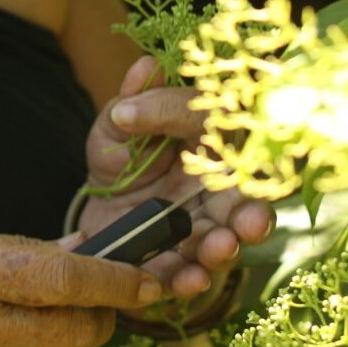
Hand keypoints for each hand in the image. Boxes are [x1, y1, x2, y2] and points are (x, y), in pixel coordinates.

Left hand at [74, 56, 273, 300]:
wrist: (96, 203)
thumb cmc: (122, 153)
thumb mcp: (116, 125)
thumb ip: (133, 100)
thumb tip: (146, 66)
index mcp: (209, 144)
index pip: (216, 129)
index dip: (204, 131)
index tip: (205, 137)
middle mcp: (216, 187)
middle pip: (244, 201)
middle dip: (252, 214)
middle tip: (249, 222)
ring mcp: (203, 228)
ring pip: (225, 241)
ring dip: (225, 248)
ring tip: (220, 248)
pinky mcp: (179, 263)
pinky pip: (191, 275)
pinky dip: (192, 280)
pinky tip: (189, 279)